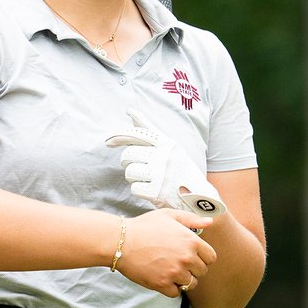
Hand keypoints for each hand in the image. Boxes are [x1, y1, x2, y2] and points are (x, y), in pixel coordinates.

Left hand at [105, 110, 226, 217]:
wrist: (199, 195)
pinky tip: (150, 189)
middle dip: (127, 161)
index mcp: (167, 143)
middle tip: (137, 165)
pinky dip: (139, 190)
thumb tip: (130, 112)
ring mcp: (161, 174)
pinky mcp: (157, 192)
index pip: (137, 134)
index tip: (108, 141)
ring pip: (130, 171)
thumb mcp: (170, 147)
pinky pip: (134, 188)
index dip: (119, 136)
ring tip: (146, 178)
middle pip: (129, 154)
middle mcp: (164, 156)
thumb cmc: (180, 168)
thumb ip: (149, 131)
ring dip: (133, 176)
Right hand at [115, 210, 216, 297]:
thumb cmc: (144, 226)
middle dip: (192, 268)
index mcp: (191, 241)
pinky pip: (176, 292)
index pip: (211, 258)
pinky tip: (162, 277)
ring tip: (170, 270)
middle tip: (178, 262)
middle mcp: (186, 258)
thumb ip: (192, 219)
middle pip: (202, 272)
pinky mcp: (163, 284)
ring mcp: (175, 272)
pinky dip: (171, 288)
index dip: (202, 257)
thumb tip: (209, 222)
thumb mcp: (169, 215)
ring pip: (190, 284)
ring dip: (182, 279)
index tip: (192, 256)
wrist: (121, 241)